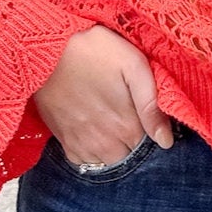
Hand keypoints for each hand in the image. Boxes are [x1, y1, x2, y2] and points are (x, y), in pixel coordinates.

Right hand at [33, 24, 175, 166]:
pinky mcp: (63, 140)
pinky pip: (83, 161)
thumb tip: (166, 141)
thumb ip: (152, 104)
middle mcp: (105, 142)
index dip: (150, 130)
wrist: (45, 49)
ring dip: (113, 148)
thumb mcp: (133, 65)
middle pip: (128, 157)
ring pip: (107, 162)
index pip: (149, 146)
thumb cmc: (94, 50)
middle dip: (132, 141)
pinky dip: (91, 152)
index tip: (144, 113)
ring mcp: (81, 144)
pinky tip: (93, 130)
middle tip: (126, 114)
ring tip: (110, 121)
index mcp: (126, 126)